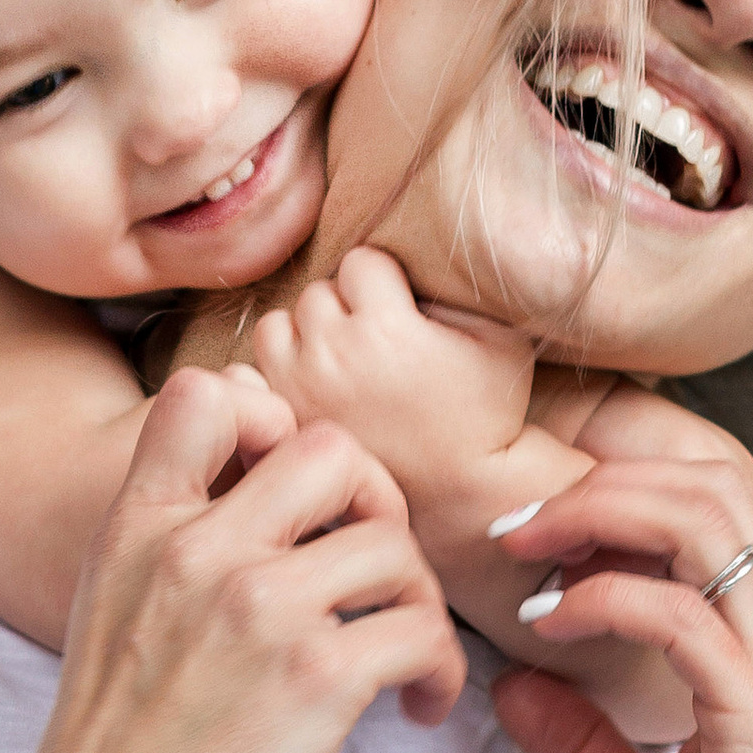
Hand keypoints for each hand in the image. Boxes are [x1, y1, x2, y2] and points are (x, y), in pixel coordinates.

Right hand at [11, 365, 464, 752]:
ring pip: (393, 546)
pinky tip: (415, 709)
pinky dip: (441, 672)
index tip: (297, 500)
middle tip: (376, 576)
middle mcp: (201, 548)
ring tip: (401, 657)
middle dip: (375, 507)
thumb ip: (174, 537)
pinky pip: (424, 633)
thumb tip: (264, 495)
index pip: (209, 395)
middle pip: (334, 453)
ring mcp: (260, 608)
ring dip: (418, 602)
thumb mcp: (112, 602)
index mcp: (143, 524)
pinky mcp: (316, 677)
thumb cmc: (114, 745)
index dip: (275, 426)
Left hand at [246, 249, 537, 507]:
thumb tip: (424, 257)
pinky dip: (276, 373)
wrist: (459, 495)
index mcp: (384, 328)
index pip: (362, 262)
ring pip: (277, 325)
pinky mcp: (281, 419)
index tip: (402, 312)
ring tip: (339, 362)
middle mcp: (331, 353)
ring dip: (304, 335)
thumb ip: (461, 288)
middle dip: (344, 308)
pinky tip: (310, 388)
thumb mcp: (499, 342)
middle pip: (317, 292)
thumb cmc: (485, 416)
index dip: (385, 283)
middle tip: (374, 344)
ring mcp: (298, 388)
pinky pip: (252, 369)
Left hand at [488, 451, 752, 752]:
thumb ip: (580, 737)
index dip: (619, 491)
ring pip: (703, 523)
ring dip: (599, 517)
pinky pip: (680, 614)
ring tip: (526, 549)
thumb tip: (509, 685)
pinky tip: (547, 621)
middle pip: (708, 486)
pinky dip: (604, 598)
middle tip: (515, 523)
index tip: (531, 531)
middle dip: (601, 482)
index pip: (708, 503)